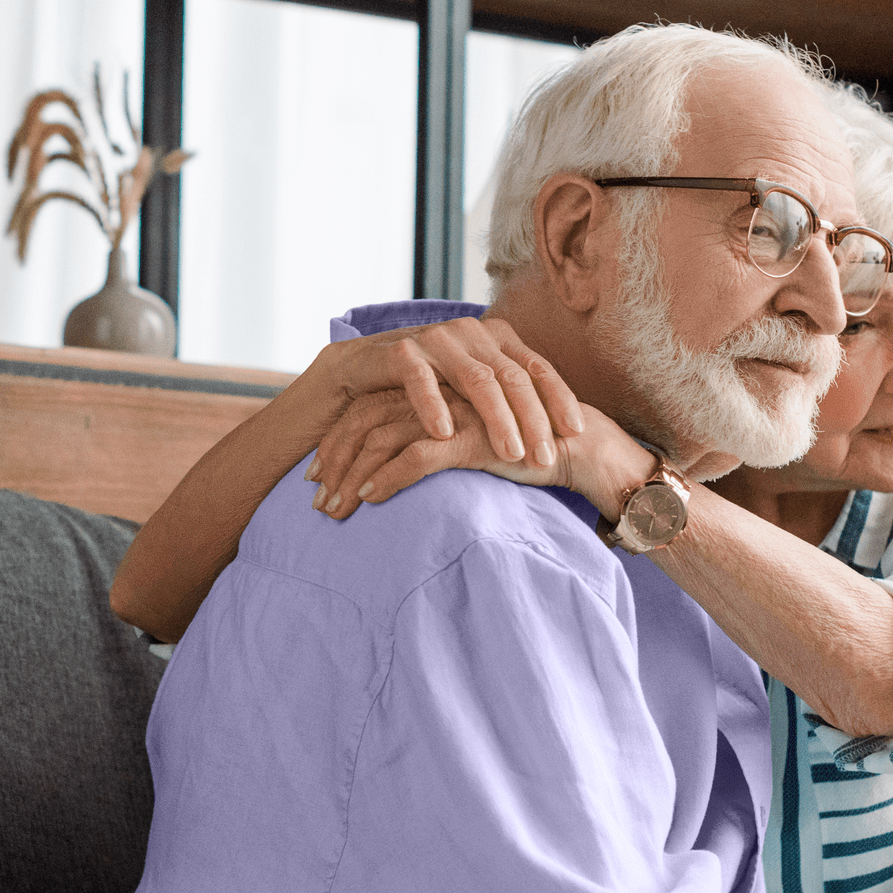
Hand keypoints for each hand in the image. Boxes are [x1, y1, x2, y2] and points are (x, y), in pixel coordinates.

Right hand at [302, 315, 582, 476]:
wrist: (361, 371)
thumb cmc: (428, 386)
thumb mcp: (474, 389)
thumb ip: (508, 397)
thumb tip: (559, 431)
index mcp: (497, 339)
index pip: (538, 368)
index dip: (559, 399)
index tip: (576, 432)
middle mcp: (472, 334)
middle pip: (513, 378)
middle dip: (533, 420)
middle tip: (546, 457)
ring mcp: (437, 340)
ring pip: (477, 380)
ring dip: (496, 419)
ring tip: (511, 454)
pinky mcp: (400, 352)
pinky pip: (420, 380)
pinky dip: (434, 407)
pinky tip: (446, 435)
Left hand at [309, 390, 654, 521]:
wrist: (578, 448)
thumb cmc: (522, 444)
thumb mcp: (468, 435)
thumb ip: (433, 434)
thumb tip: (390, 460)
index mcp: (434, 382)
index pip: (369, 404)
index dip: (338, 440)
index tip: (317, 476)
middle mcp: (439, 388)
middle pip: (365, 418)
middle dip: (334, 460)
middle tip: (315, 500)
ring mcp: (454, 410)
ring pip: (382, 438)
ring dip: (352, 476)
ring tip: (335, 511)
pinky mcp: (472, 436)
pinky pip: (416, 457)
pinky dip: (386, 479)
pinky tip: (369, 500)